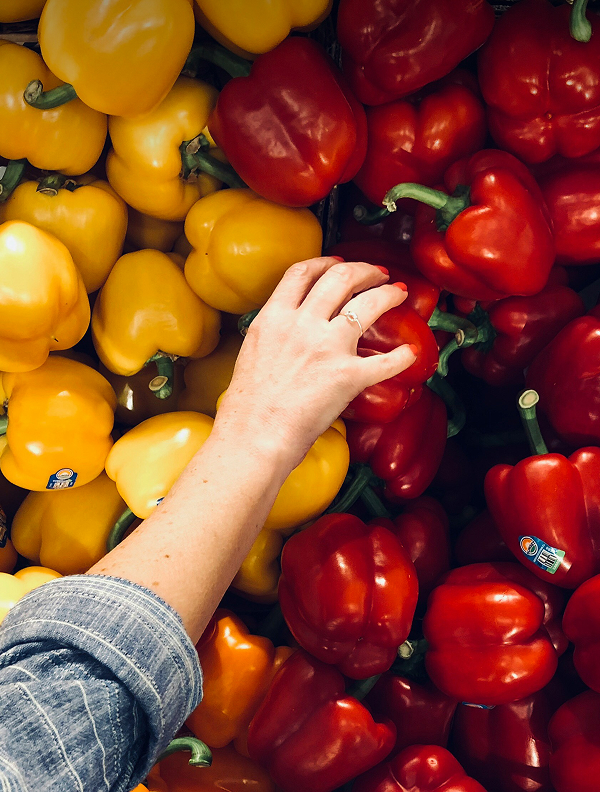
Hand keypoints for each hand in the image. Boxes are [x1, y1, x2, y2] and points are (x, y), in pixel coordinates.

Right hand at [213, 256, 416, 471]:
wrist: (254, 435)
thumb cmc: (248, 406)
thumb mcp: (253, 352)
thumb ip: (274, 333)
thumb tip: (288, 331)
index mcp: (274, 318)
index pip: (302, 273)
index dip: (326, 262)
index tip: (339, 262)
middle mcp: (302, 324)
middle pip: (340, 278)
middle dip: (365, 270)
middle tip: (378, 273)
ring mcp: (327, 347)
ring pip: (368, 304)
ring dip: (388, 294)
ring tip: (399, 293)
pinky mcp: (348, 375)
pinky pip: (386, 361)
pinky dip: (402, 357)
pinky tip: (411, 353)